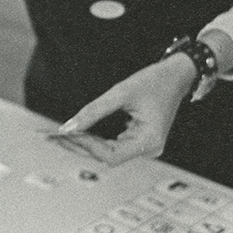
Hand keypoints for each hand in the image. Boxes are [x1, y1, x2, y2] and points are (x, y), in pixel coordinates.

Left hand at [57, 53, 197, 165]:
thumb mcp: (121, 92)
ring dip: (85, 144)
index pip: (110, 154)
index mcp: (149, 141)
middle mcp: (149, 149)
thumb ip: (93, 111)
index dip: (86, 146)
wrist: (177, 75)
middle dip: (80, 146)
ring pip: (108, 153)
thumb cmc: (155, 81)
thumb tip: (68, 127)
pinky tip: (78, 134)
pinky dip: (95, 140)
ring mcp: (145, 147)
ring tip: (61, 136)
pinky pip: (113, 146)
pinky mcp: (139, 142)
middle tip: (54, 137)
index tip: (65, 135)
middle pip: (107, 157)